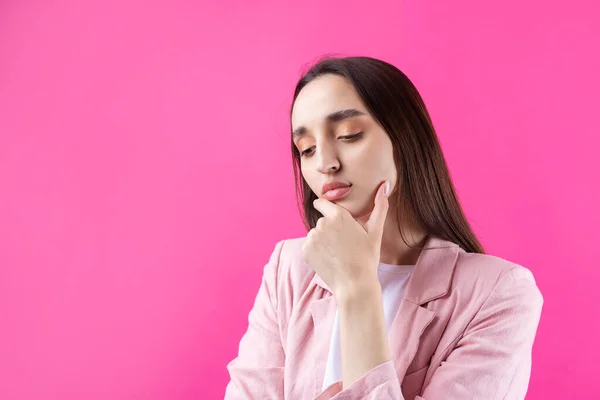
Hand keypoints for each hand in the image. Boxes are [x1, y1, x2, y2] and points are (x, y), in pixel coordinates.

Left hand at [302, 180, 390, 296]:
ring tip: (337, 254)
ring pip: (315, 235)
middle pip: (321, 221)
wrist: (354, 284)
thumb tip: (385, 185)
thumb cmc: (367, 258)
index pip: (322, 203)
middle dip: (329, 229)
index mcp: (339, 216)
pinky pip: (309, 247)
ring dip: (323, 241)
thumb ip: (380, 206)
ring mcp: (312, 238)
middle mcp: (322, 224)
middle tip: (343, 244)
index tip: (329, 214)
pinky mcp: (305, 251)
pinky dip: (316, 252)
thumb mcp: (375, 232)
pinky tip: (329, 260)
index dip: (325, 208)